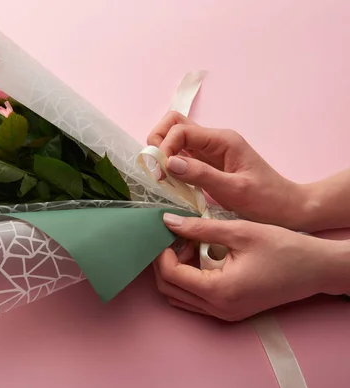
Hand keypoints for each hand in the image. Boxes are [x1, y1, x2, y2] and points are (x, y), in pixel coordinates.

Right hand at [146, 111, 306, 229]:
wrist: (287, 209)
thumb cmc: (265, 200)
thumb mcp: (234, 190)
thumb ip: (201, 175)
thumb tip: (168, 163)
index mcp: (222, 140)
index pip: (180, 130)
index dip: (165, 147)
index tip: (160, 173)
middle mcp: (213, 140)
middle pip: (174, 124)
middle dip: (158, 141)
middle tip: (156, 168)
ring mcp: (209, 151)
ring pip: (174, 138)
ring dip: (162, 152)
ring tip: (160, 176)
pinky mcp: (206, 164)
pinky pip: (181, 155)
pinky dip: (169, 164)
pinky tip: (170, 182)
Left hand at [153, 213, 349, 320]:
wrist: (317, 269)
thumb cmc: (283, 247)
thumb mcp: (240, 231)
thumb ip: (199, 227)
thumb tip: (168, 221)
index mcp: (219, 291)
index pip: (171, 275)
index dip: (162, 252)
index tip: (167, 231)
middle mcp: (218, 309)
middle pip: (169, 289)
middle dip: (166, 262)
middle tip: (177, 237)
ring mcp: (224, 313)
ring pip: (180, 296)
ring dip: (176, 271)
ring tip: (190, 245)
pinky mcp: (230, 311)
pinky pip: (196, 300)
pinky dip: (190, 279)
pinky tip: (201, 256)